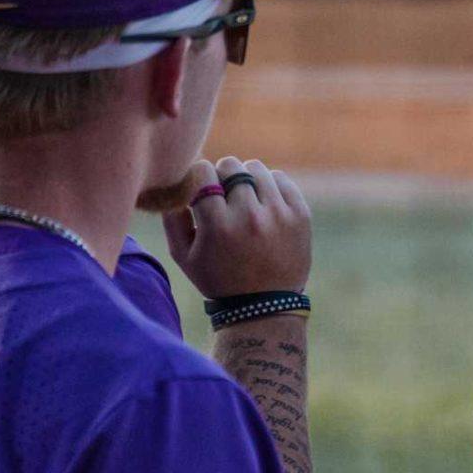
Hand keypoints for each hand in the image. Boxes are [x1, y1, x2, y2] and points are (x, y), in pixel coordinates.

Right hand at [165, 157, 312, 298]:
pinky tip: (263, 202)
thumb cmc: (218, 280)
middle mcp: (250, 216)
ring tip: (243, 199)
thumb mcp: (183, 256)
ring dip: (245, 179)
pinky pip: (280, 179)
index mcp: (218, 226)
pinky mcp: (300, 215)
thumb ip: (171, 217)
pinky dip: (269, 185)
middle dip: (221, 177)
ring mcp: (279, 214)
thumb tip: (176, 182)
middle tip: (222, 196)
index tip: (200, 190)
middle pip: (230, 166)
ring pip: (256, 168)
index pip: (202, 172)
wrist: (266, 306)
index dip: (198, 177)